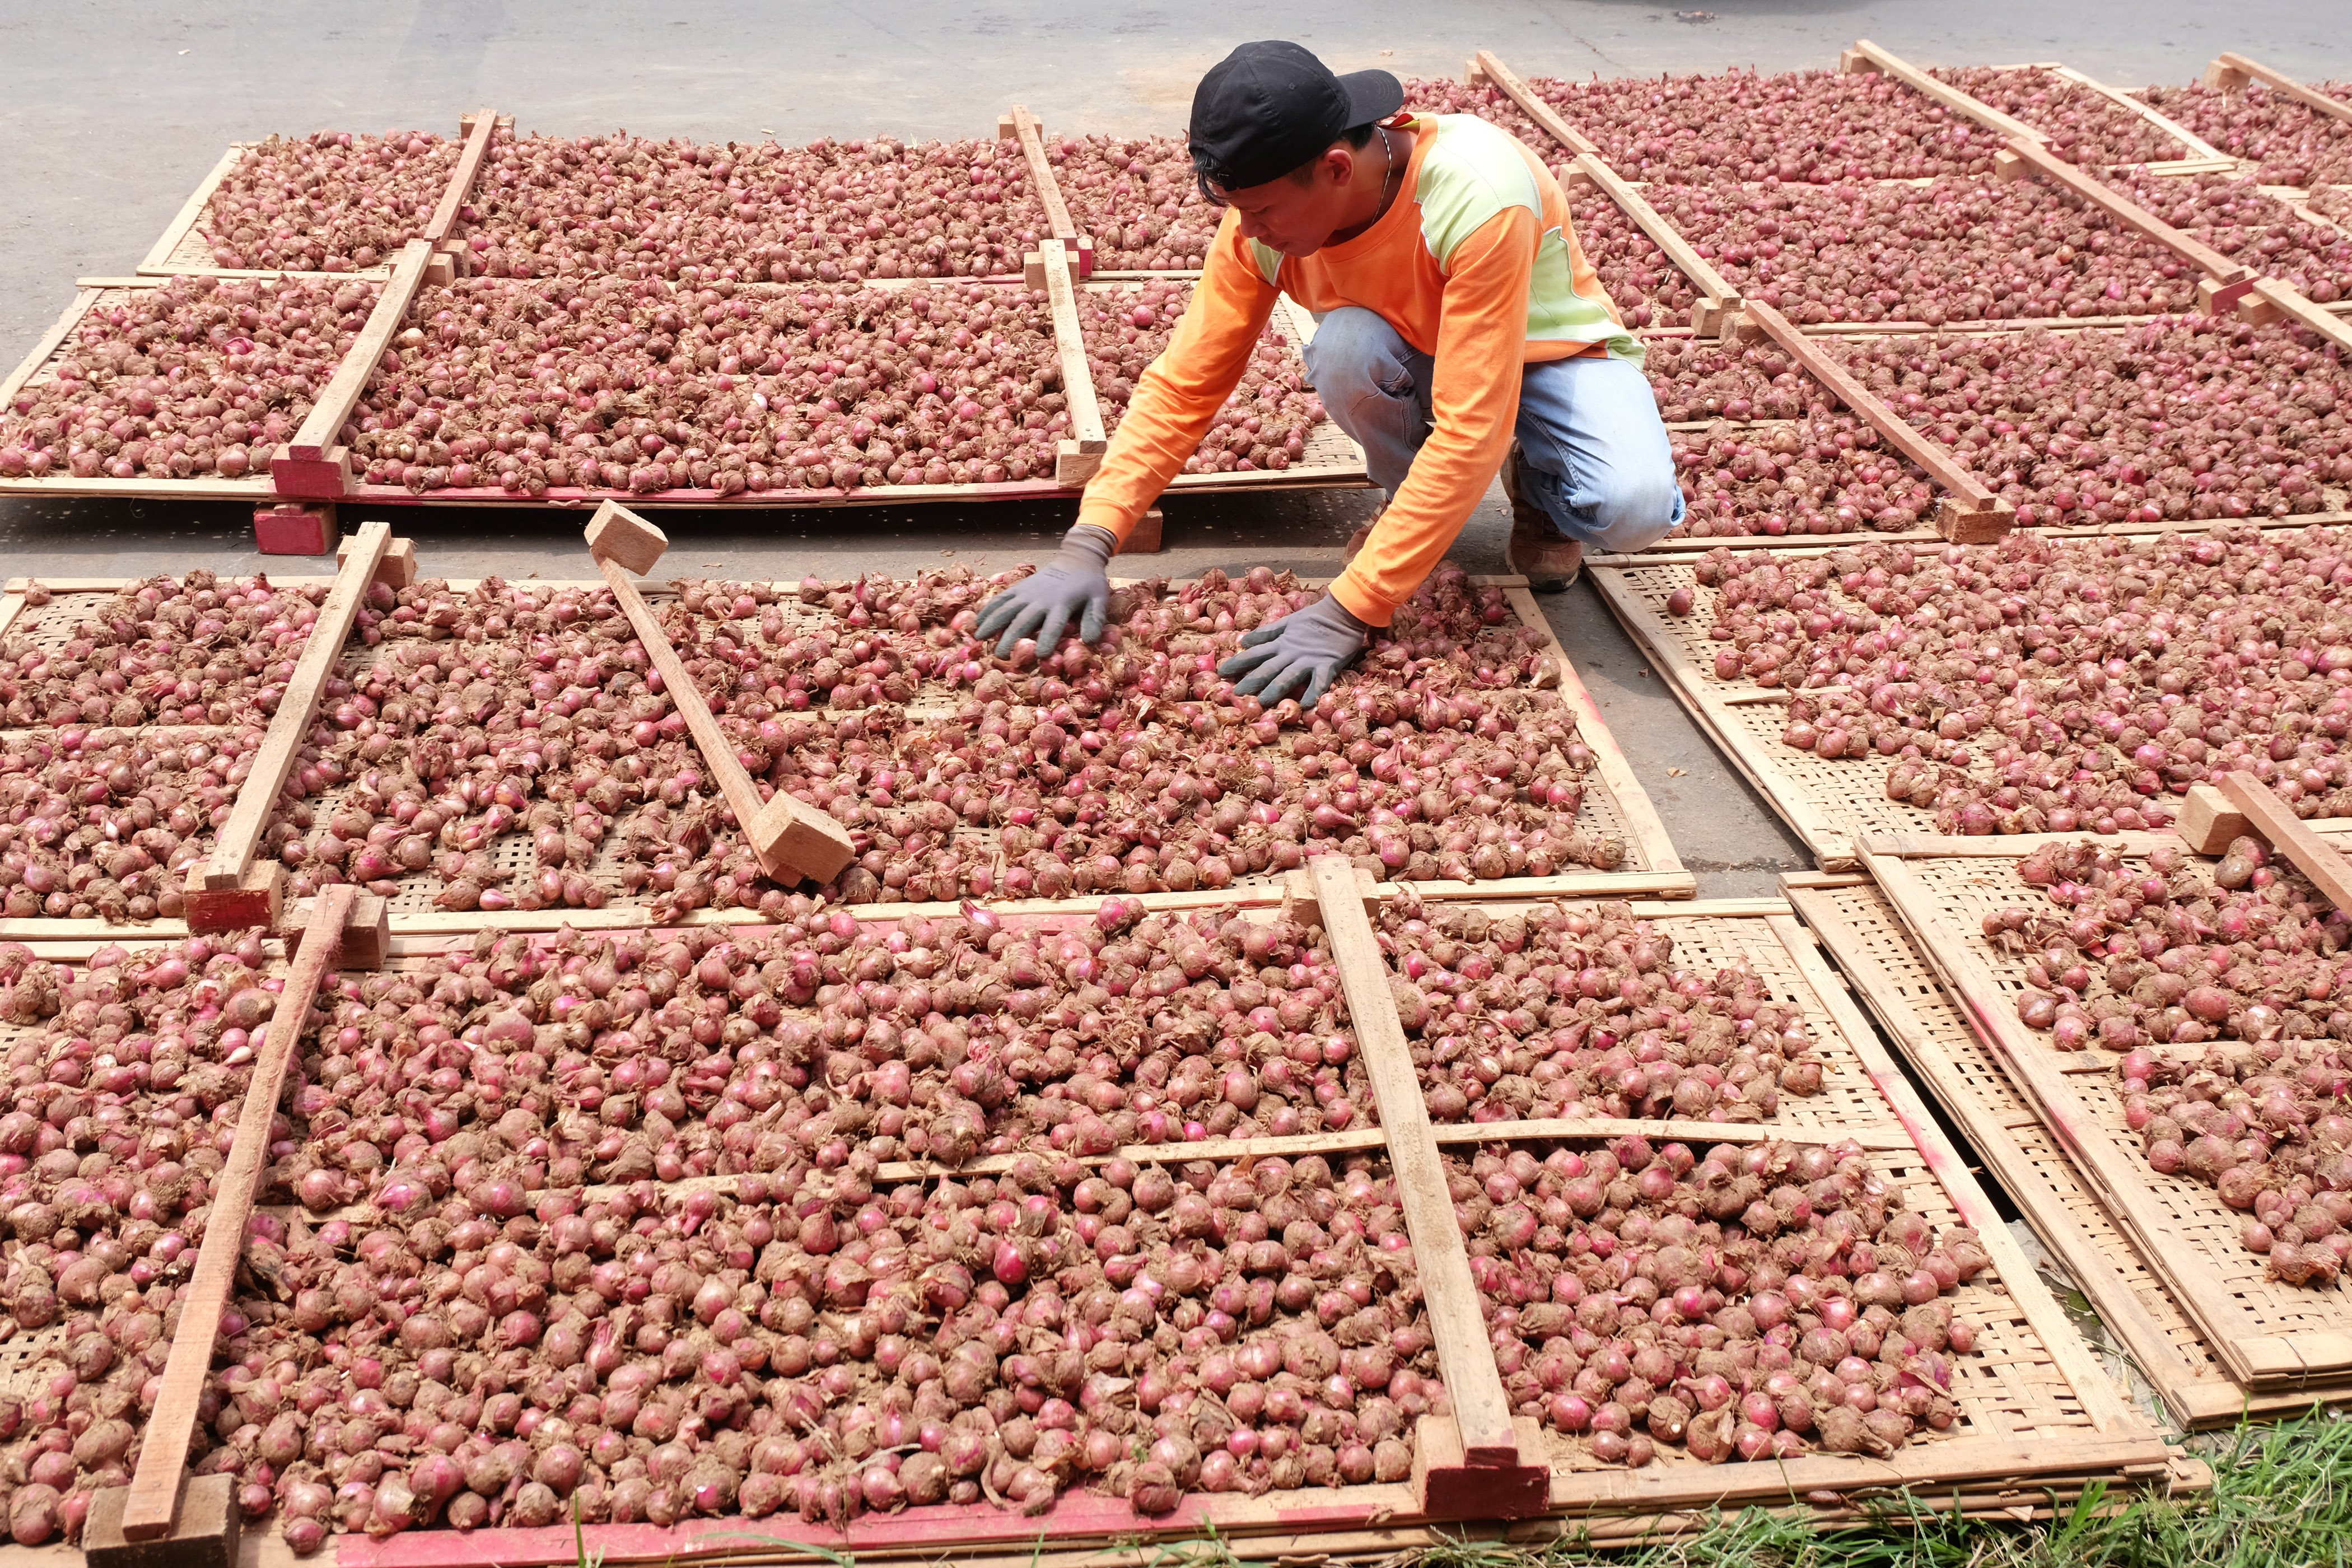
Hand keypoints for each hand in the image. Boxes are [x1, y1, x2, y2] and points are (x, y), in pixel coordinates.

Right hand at [974, 526, 1116, 657]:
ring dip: (992, 623)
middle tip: (1001, 656)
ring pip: (1007, 608)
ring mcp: (1027, 592)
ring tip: (979, 638)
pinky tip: (978, 620)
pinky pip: (1001, 598)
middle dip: (1011, 638)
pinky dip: (989, 608)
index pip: (1053, 625)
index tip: (1039, 656)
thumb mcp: (1099, 600)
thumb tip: (1090, 641)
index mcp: (1062, 604)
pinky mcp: (1019, 587)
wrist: (1077, 559)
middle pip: (1023, 620)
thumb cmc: (1089, 584)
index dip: (1047, 640)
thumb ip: (1095, 619)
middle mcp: (1041, 599)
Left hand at [1217, 592, 1371, 709]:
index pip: (1254, 654)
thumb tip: (1244, 642)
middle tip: (1234, 695)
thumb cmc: (1314, 618)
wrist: (1342, 612)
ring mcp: (1309, 660)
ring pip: (1288, 676)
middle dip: (1250, 682)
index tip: (1221, 673)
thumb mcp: (1287, 622)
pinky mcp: (1327, 664)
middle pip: (1267, 669)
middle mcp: (1291, 653)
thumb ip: (1266, 634)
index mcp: (1281, 643)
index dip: (1237, 663)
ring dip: (1274, 689)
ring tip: (1262, 702)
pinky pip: (1319, 681)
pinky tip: (1305, 705)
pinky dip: (1313, 692)